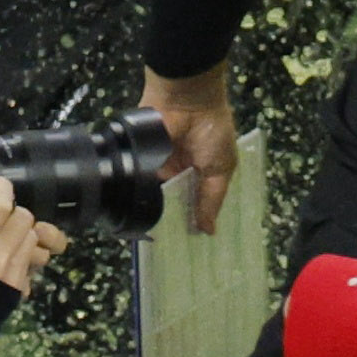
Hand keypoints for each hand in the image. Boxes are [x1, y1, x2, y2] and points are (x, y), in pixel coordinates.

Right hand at [0, 178, 64, 297]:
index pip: (0, 207)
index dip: (1, 188)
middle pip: (24, 218)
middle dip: (13, 211)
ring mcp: (10, 275)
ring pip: (32, 239)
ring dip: (21, 232)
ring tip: (3, 236)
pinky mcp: (16, 291)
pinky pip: (31, 263)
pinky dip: (22, 256)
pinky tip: (5, 258)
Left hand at [140, 65, 240, 234]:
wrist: (186, 102)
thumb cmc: (212, 131)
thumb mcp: (220, 168)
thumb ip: (212, 199)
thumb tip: (209, 231)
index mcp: (201, 174)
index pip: (196, 203)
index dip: (196, 222)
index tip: (193, 249)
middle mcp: (177, 174)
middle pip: (174, 204)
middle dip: (174, 224)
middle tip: (171, 254)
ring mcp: (156, 169)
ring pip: (153, 199)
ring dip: (154, 214)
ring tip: (155, 242)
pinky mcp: (138, 165)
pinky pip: (136, 186)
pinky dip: (137, 199)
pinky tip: (137, 218)